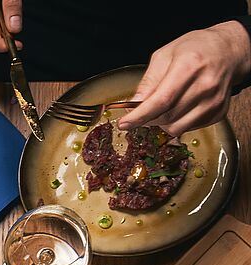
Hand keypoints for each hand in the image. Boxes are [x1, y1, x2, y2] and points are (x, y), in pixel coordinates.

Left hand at [119, 21, 250, 135]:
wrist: (228, 51)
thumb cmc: (195, 48)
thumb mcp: (165, 55)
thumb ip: (148, 81)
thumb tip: (134, 104)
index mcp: (189, 66)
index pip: (161, 100)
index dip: (139, 116)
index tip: (124, 123)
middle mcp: (205, 85)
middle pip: (166, 116)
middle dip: (147, 119)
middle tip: (141, 113)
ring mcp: (214, 101)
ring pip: (176, 128)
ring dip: (162, 123)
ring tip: (163, 107)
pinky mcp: (218, 112)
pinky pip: (189, 128)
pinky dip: (177, 123)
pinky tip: (179, 108)